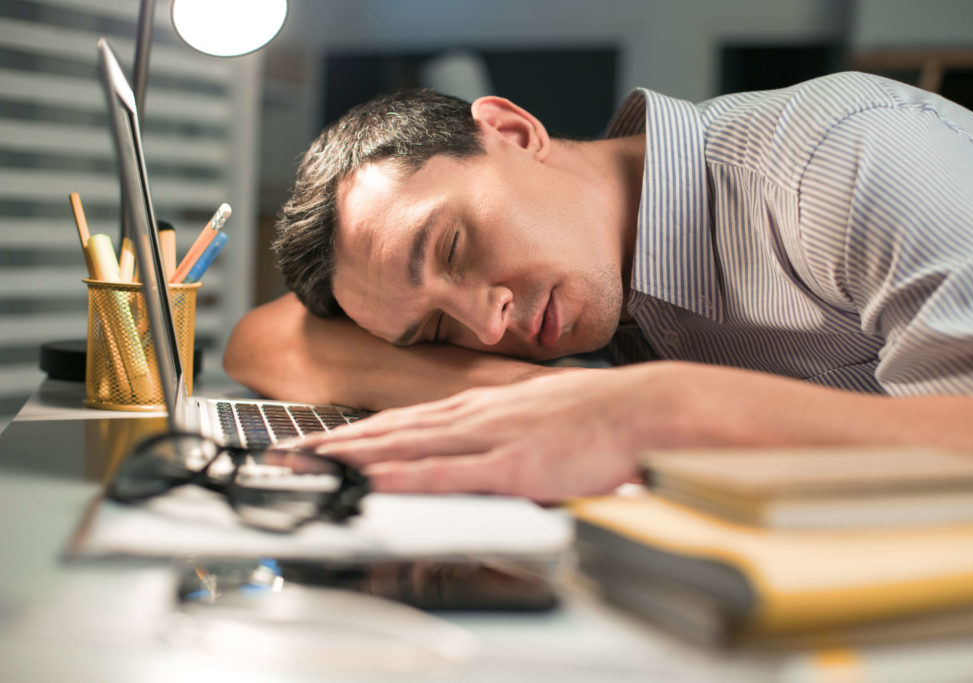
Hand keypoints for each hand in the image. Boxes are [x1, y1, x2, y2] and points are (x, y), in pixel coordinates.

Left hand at [298, 365, 692, 501]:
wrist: (643, 408)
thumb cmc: (600, 414)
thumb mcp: (539, 414)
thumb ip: (504, 432)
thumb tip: (482, 450)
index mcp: (484, 407)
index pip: (408, 420)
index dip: (361, 431)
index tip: (325, 441)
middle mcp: (475, 416)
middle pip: (394, 428)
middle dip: (340, 442)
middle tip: (294, 452)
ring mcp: (489, 437)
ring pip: (407, 445)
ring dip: (356, 454)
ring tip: (313, 464)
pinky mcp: (510, 464)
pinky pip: (445, 473)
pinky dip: (402, 475)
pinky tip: (372, 479)